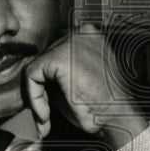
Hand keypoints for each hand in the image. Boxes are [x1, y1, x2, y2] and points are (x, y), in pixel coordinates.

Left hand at [23, 23, 141, 138]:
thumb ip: (57, 75)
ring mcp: (71, 42)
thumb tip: (33, 79)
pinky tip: (45, 114)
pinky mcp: (60, 56)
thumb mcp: (78, 82)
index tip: (48, 104)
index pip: (56, 54)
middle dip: (41, 88)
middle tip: (44, 114)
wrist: (118, 117)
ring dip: (37, 96)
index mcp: (89, 37)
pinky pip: (32, 75)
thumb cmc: (102, 106)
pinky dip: (34, 97)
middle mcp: (81, 33)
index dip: (48, 82)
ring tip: (45, 117)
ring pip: (37, 66)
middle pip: (46, 58)